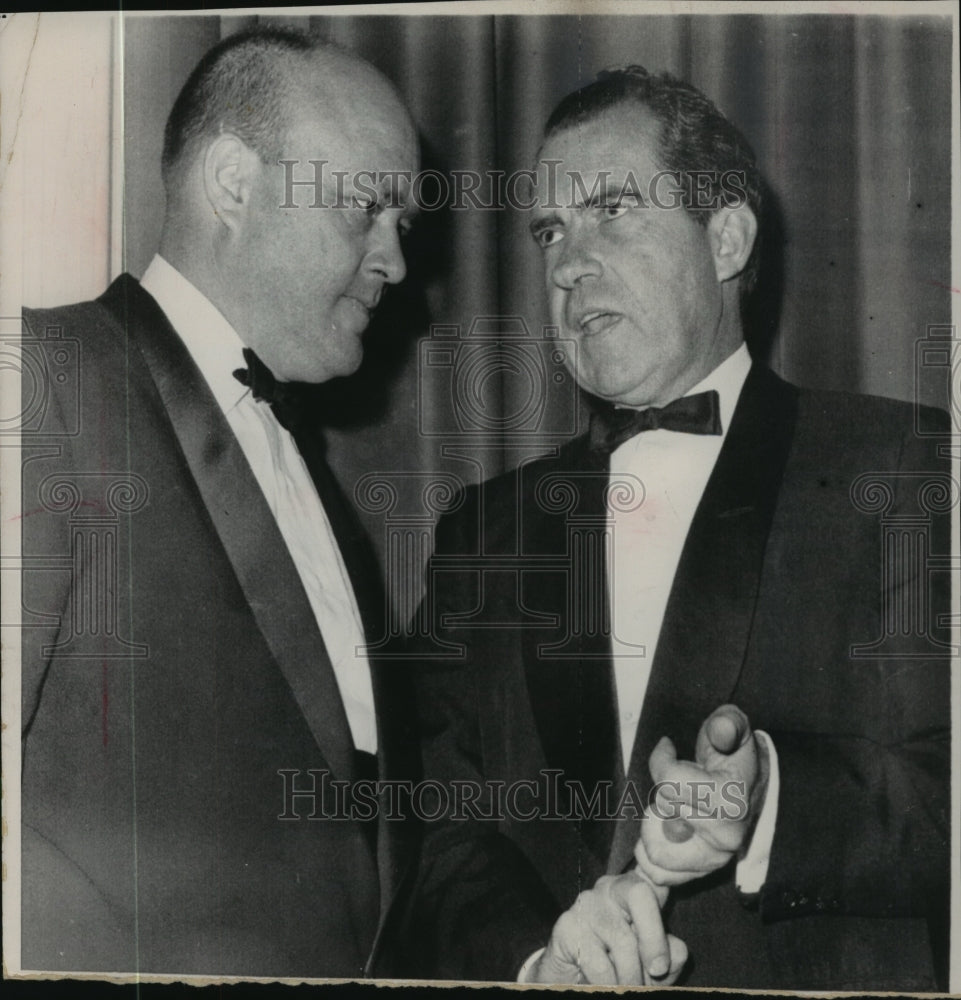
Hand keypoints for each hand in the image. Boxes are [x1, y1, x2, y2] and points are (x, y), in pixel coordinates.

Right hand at [528, 871, 686, 984]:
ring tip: (629, 987)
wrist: (576, 981)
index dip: (665, 873)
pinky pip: (598, 962)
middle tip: (656, 973)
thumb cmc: (624, 968)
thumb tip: (675, 951)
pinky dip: (609, 984)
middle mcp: (611, 887)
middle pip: (640, 893)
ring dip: (631, 976)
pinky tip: (606, 985)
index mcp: (638, 889)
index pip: (655, 870)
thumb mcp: (655, 964)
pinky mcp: (567, 926)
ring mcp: (586, 903)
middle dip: (654, 941)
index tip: (669, 911)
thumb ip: (671, 956)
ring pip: (622, 940)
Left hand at [634, 704, 768, 887]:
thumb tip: (722, 730)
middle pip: (661, 812)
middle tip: (677, 784)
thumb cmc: (733, 754)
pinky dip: (649, 855)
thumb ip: (727, 724)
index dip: (661, 758)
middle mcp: (724, 836)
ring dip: (652, 825)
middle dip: (662, 792)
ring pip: (656, 851)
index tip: (668, 747)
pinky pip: (659, 875)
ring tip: (668, 809)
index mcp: (730, 799)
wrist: (749, 787)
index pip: (670, 781)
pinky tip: (658, 831)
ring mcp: (713, 858)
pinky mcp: (700, 872)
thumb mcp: (734, 728)